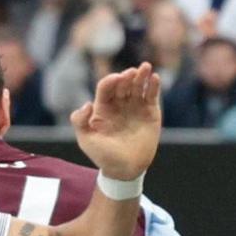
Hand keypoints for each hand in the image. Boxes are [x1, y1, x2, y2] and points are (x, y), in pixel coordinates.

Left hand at [70, 63, 164, 181]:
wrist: (125, 169)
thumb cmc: (103, 156)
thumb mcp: (86, 140)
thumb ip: (80, 122)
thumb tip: (87, 104)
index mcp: (103, 108)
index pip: (106, 88)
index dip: (110, 81)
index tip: (116, 79)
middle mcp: (120, 104)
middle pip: (123, 84)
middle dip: (127, 76)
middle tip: (132, 72)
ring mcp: (135, 107)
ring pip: (138, 86)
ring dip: (141, 76)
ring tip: (145, 66)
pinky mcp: (151, 112)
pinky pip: (152, 96)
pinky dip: (154, 86)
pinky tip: (155, 78)